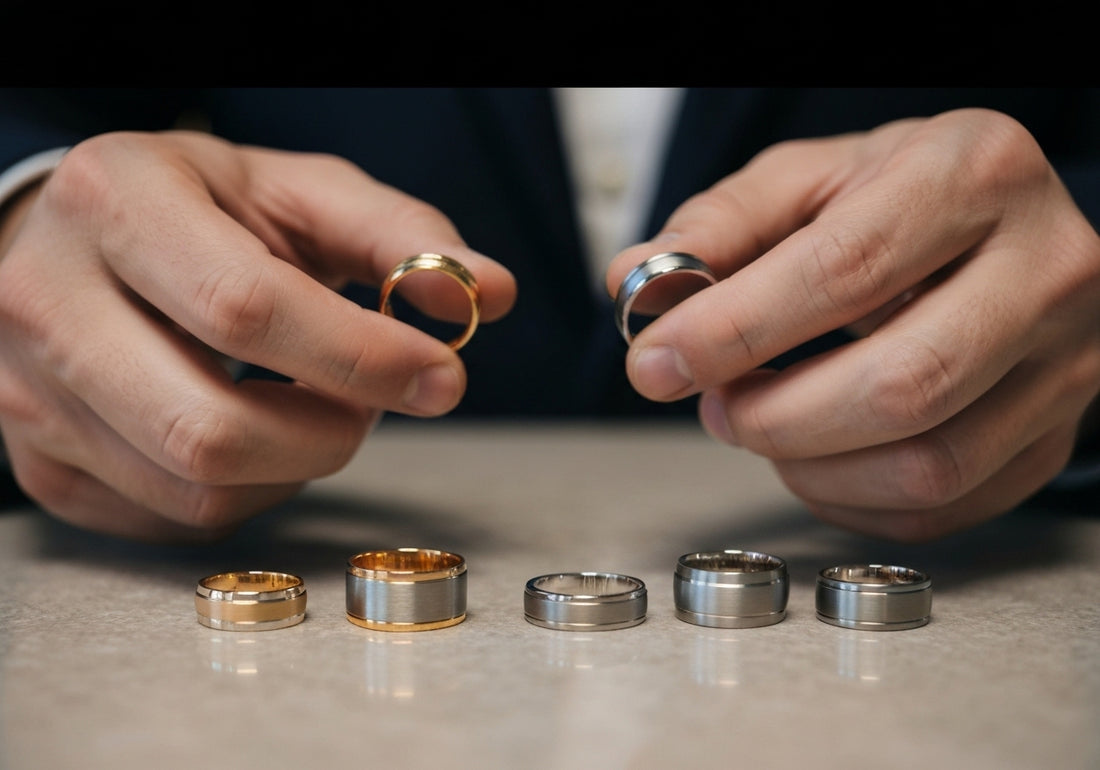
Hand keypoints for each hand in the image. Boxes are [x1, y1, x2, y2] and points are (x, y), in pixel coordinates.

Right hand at [0, 131, 515, 540]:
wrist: (71, 242)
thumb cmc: (200, 212)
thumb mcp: (299, 192)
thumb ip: (400, 235)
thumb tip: (490, 293)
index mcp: (115, 202)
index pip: (246, 307)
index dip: (361, 357)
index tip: (441, 375)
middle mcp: (47, 302)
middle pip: (212, 427)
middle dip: (331, 433)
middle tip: (374, 401)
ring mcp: (28, 395)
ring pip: (199, 488)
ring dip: (298, 463)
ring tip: (314, 403)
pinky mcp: (43, 465)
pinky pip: (179, 517)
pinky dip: (253, 489)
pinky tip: (258, 429)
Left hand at [608, 108, 1099, 540]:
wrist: (1007, 228)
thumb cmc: (903, 197)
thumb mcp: (809, 179)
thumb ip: (719, 227)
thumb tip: (633, 283)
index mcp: (973, 174)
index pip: (845, 270)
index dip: (734, 329)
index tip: (658, 360)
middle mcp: (1044, 269)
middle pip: (900, 385)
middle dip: (774, 416)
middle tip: (712, 406)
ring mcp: (1065, 364)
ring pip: (929, 465)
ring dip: (808, 466)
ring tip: (758, 425)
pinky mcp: (1053, 436)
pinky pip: (944, 507)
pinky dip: (849, 500)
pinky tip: (811, 458)